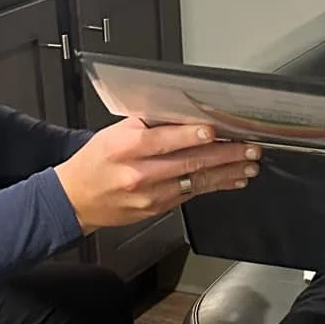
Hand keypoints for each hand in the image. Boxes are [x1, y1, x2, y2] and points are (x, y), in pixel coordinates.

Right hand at [56, 118, 256, 233]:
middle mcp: (139, 172)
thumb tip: (183, 115)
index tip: (215, 130)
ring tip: (249, 166)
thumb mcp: (114, 133)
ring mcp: (150, 195)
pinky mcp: (157, 209)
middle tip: (249, 149)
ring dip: (227, 173)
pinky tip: (232, 180)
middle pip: (188, 162)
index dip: (191, 135)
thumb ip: (147, 124)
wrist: (75, 200)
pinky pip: (191, 195)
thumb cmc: (95, 162)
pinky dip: (214, 186)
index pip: (164, 140)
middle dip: (224, 155)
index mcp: (126, 147)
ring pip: (195, 181)